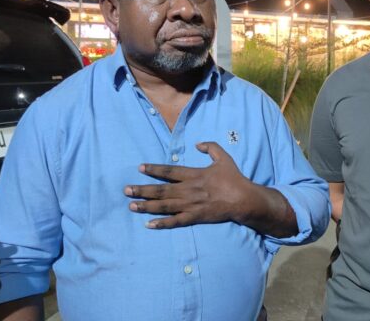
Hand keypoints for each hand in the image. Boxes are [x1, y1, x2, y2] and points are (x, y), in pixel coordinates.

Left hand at [125, 142, 252, 228]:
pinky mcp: (195, 217)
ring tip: (131, 206)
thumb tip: (197, 144)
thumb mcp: (224, 157)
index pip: (169, 171)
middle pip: (161, 190)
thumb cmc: (234, 178)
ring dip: (146, 206)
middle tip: (126, 190)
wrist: (243, 199)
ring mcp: (191, 205)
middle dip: (142, 190)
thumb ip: (211, 147)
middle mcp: (188, 190)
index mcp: (194, 175)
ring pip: (164, 206)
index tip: (140, 168)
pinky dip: (162, 223)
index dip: (154, 170)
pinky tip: (149, 224)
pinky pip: (176, 221)